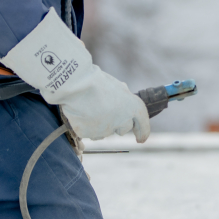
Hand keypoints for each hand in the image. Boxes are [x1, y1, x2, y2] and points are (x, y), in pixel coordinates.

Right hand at [1, 9, 149, 141]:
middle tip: (104, 108)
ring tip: (89, 104)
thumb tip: (124, 97)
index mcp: (133, 107)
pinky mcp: (88, 133)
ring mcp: (105, 130)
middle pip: (122, 128)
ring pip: (103, 131)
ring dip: (98, 122)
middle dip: (116, 122)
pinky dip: (84, 123)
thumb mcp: (116, 86)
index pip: (143, 124)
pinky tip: (80, 109)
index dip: (143, 132)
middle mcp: (122, 121)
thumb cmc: (95, 80)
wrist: (75, 82)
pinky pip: (87, 131)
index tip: (140, 138)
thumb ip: (122, 97)